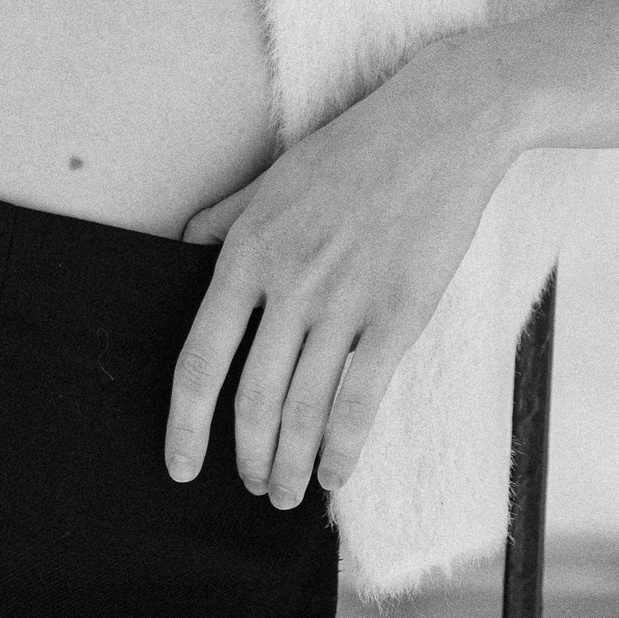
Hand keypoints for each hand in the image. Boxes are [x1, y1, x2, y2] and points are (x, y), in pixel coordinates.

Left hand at [165, 39, 513, 507]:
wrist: (439, 124)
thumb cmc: (354, 149)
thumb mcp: (273, 175)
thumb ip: (225, 218)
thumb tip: (181, 253)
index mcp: (248, 248)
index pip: (199, 357)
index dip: (184, 422)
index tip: (179, 464)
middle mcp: (289, 280)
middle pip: (251, 397)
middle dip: (247, 456)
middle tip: (249, 485)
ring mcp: (344, 299)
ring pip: (303, 409)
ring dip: (289, 464)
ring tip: (284, 494)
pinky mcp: (398, 313)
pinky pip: (360, 400)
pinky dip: (341, 450)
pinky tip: (332, 475)